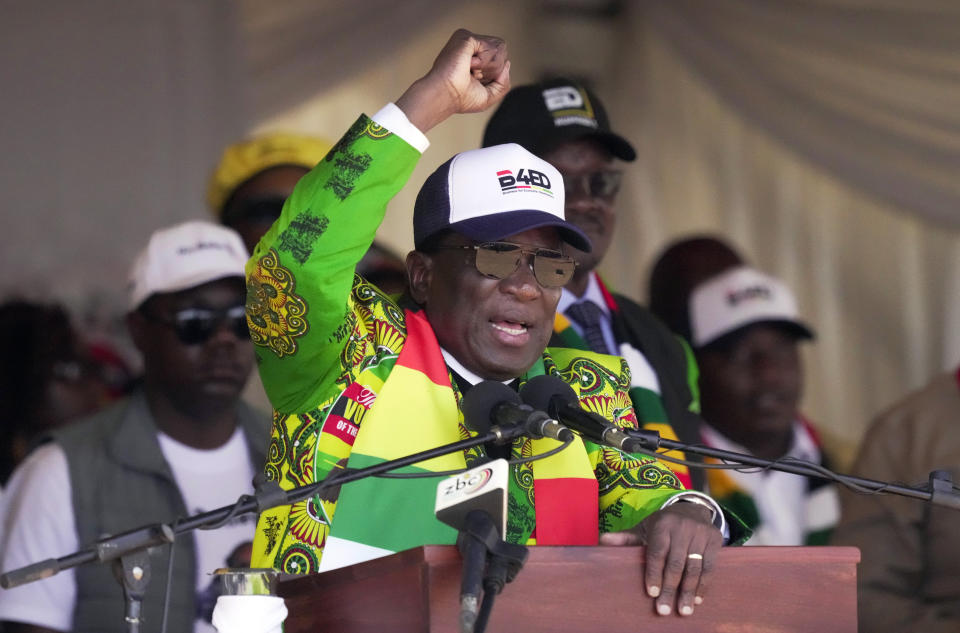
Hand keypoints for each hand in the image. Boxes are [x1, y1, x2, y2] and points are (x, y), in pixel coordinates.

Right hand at [395, 28, 510, 132]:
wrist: (445, 96)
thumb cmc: (460, 98)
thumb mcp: (490, 95)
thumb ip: (504, 82)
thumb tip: (507, 63)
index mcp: (473, 57)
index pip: (500, 57)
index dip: (494, 74)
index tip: (476, 81)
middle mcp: (471, 47)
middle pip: (503, 51)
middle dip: (495, 70)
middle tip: (474, 76)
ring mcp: (468, 41)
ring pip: (500, 48)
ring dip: (490, 67)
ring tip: (471, 71)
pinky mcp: (467, 37)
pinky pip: (492, 48)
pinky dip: (485, 63)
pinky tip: (469, 66)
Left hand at [599, 502, 721, 616]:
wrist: (693, 509)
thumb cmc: (663, 525)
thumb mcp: (644, 527)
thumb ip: (626, 538)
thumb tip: (603, 541)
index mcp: (662, 525)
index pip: (657, 552)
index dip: (654, 574)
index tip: (651, 594)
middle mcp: (682, 528)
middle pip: (675, 563)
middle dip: (669, 588)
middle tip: (663, 610)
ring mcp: (700, 533)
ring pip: (694, 567)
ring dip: (688, 591)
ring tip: (683, 610)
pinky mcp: (715, 540)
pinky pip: (709, 567)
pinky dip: (703, 585)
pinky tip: (697, 599)